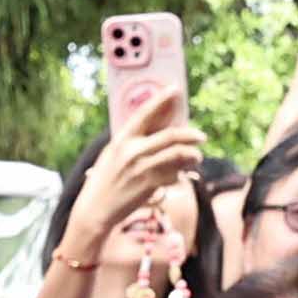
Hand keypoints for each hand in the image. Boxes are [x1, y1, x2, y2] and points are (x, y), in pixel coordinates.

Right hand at [58, 85, 203, 272]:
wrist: (96, 208)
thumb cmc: (106, 180)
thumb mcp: (114, 154)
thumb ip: (133, 141)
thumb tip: (157, 128)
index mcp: (122, 139)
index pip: (144, 113)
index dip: (161, 99)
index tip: (175, 89)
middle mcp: (133, 151)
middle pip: (171, 135)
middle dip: (190, 134)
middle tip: (201, 136)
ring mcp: (142, 168)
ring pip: (178, 155)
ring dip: (192, 155)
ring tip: (196, 157)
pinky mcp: (150, 185)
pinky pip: (174, 174)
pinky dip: (181, 173)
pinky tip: (181, 174)